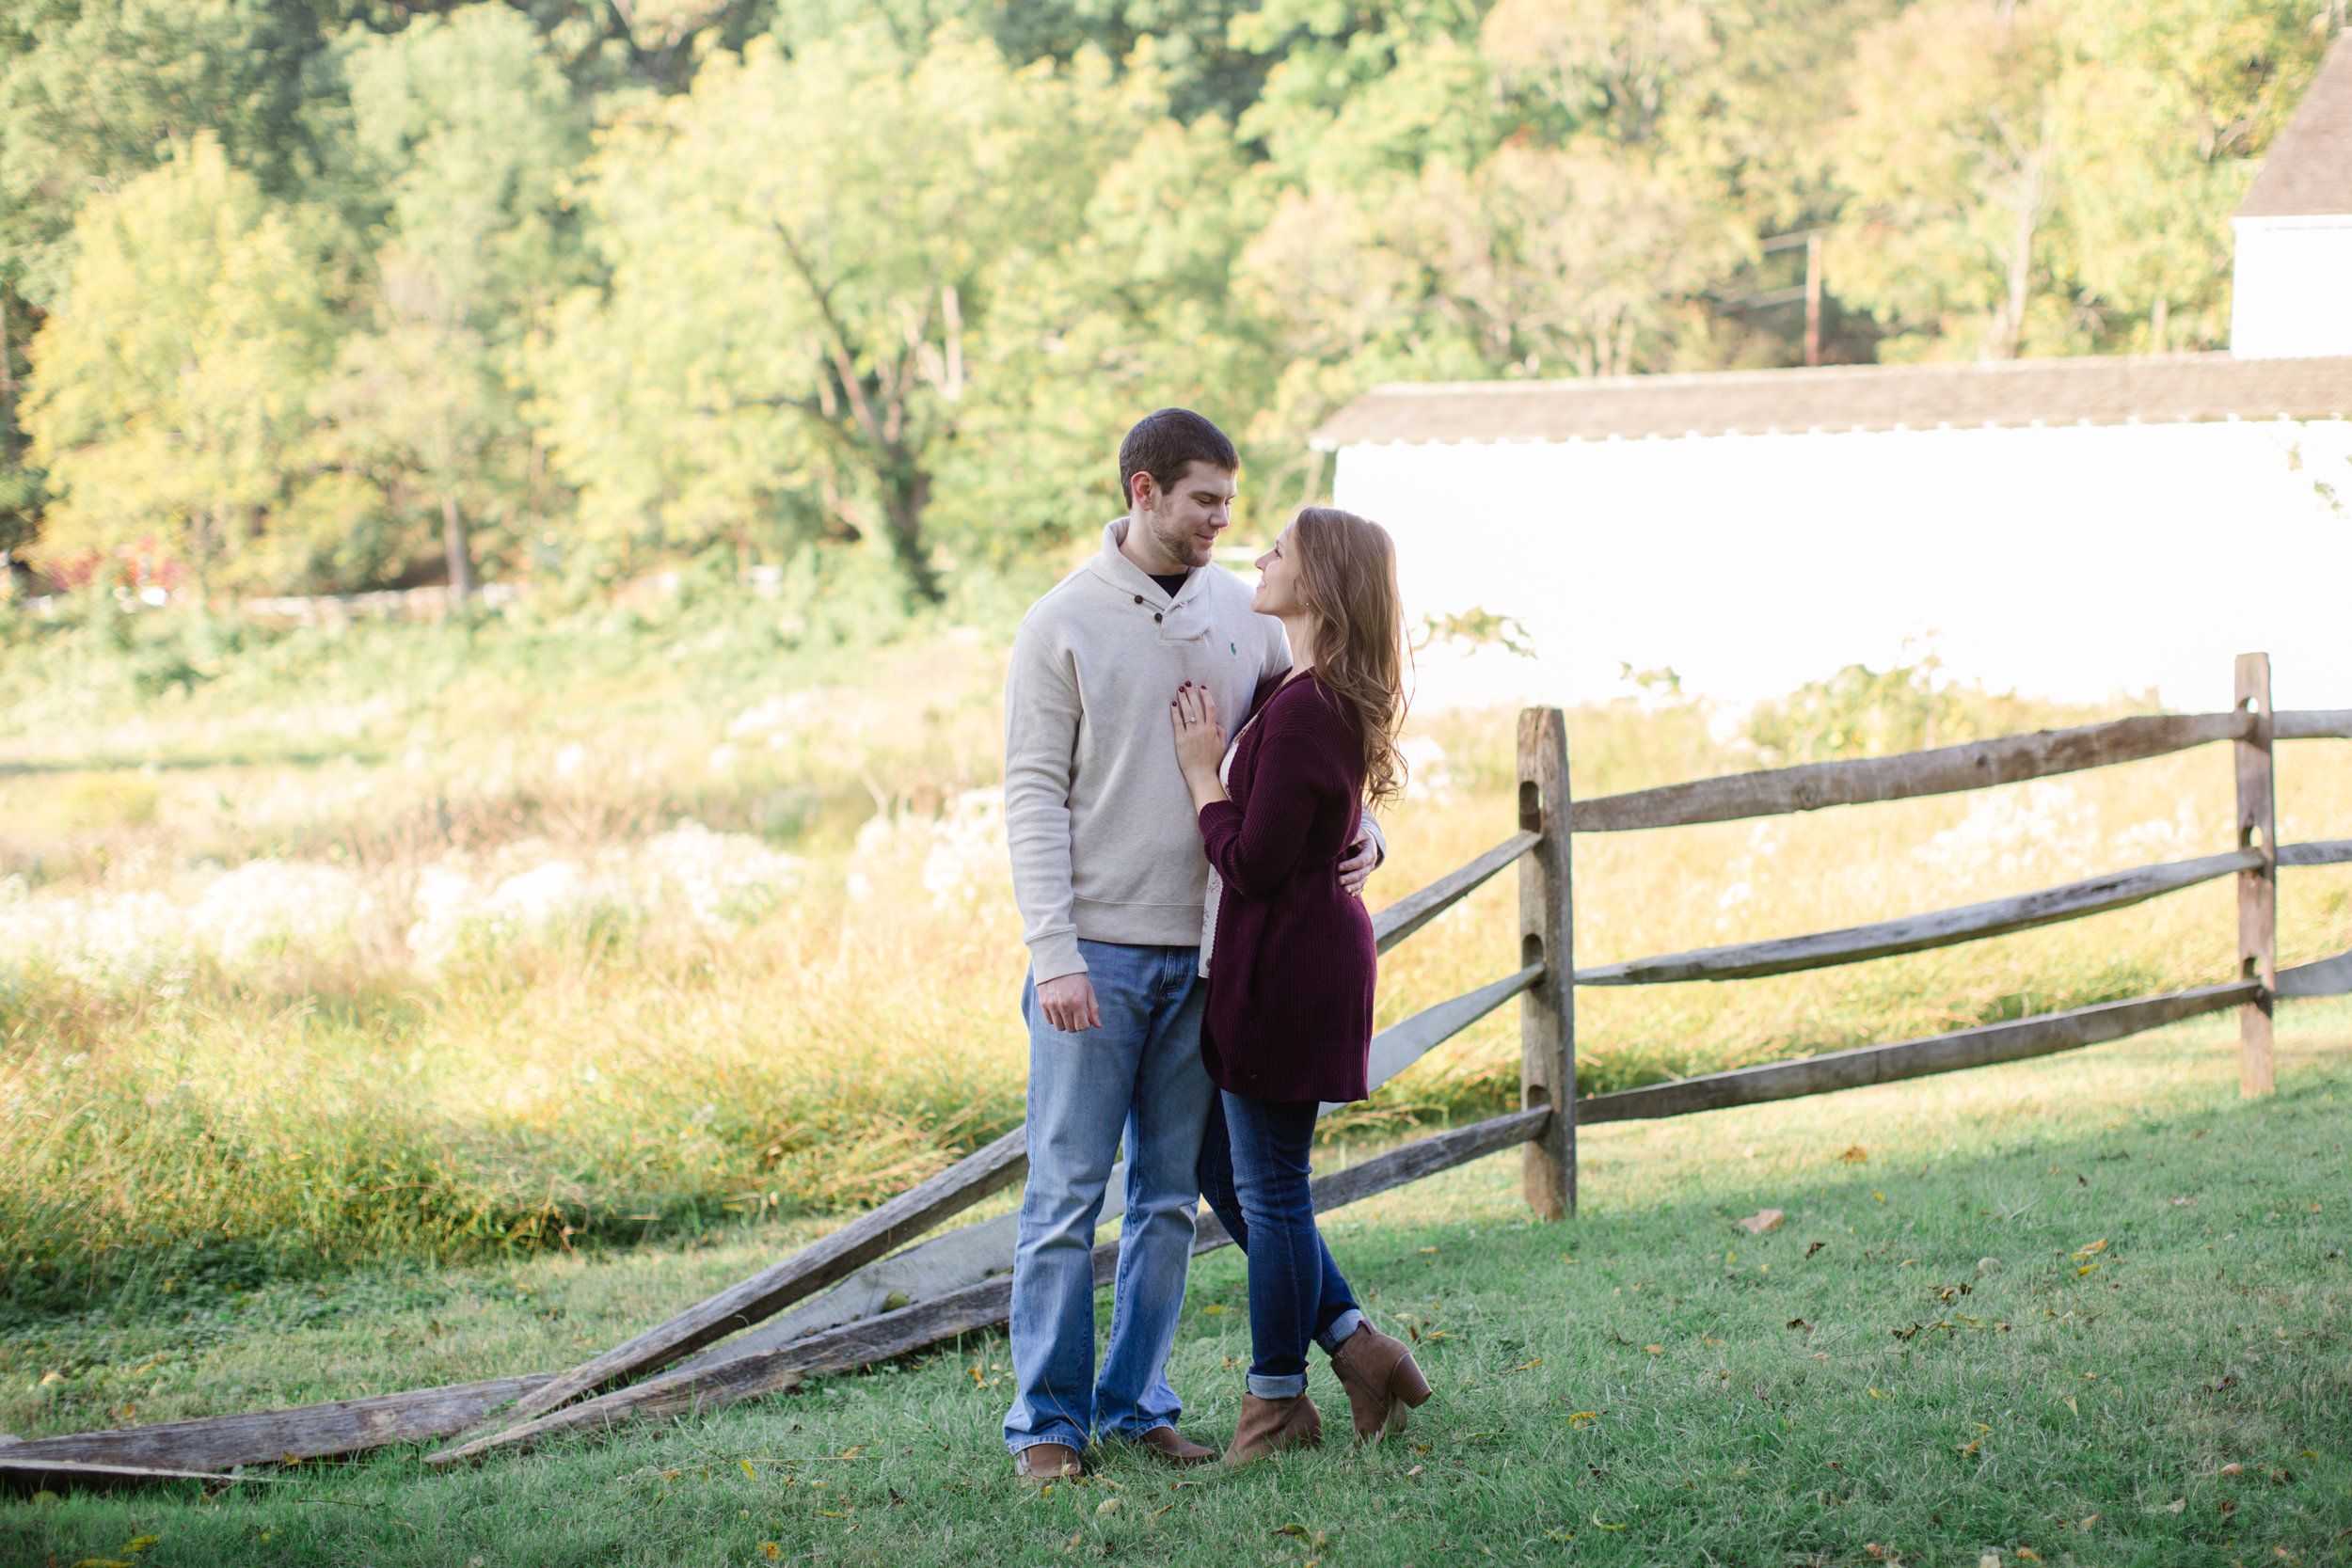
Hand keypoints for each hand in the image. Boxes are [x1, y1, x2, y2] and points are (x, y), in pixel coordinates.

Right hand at [1036, 972, 1100, 1032]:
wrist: (1057, 963)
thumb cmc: (1076, 977)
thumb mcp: (1088, 990)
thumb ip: (1094, 1009)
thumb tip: (1098, 1026)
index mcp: (1078, 1003)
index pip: (1082, 1027)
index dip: (1086, 1025)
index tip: (1085, 1018)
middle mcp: (1064, 1006)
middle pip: (1071, 1029)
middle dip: (1076, 1024)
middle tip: (1077, 1014)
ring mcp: (1052, 1005)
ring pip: (1060, 1027)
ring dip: (1065, 1023)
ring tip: (1068, 1013)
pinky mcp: (1043, 1004)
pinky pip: (1049, 1021)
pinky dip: (1055, 1019)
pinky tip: (1059, 1010)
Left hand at [1169, 683, 1228, 807]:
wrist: (1202, 775)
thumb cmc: (1213, 762)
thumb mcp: (1222, 745)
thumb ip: (1220, 731)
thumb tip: (1215, 721)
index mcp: (1213, 730)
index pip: (1210, 708)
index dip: (1206, 696)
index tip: (1202, 688)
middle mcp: (1202, 729)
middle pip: (1197, 706)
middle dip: (1192, 693)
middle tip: (1187, 683)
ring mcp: (1191, 734)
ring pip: (1187, 712)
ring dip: (1183, 699)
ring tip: (1179, 689)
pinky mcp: (1181, 740)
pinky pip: (1177, 723)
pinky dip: (1175, 712)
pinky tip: (1173, 704)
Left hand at [1338, 827, 1378, 897]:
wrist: (1367, 843)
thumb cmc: (1361, 837)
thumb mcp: (1360, 833)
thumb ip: (1354, 837)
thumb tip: (1344, 840)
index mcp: (1370, 853)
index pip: (1361, 861)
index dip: (1351, 865)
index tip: (1339, 867)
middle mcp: (1370, 864)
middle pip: (1362, 873)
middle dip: (1351, 878)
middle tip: (1339, 881)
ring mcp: (1367, 872)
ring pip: (1362, 881)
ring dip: (1354, 887)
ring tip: (1344, 890)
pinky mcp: (1363, 877)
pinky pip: (1361, 886)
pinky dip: (1356, 891)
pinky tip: (1350, 894)